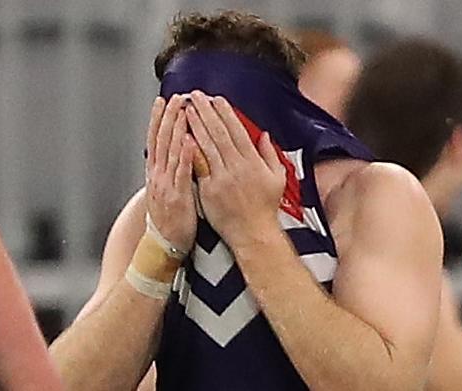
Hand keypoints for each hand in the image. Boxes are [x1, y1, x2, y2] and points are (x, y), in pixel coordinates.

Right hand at [146, 95, 197, 252]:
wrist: (164, 245)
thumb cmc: (169, 219)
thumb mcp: (165, 191)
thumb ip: (170, 171)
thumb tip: (179, 153)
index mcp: (155, 173)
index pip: (155, 139)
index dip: (159, 119)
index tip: (164, 101)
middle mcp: (157, 175)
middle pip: (161, 139)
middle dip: (168, 116)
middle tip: (176, 97)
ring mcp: (165, 184)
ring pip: (169, 151)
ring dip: (176, 128)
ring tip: (182, 109)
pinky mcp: (177, 196)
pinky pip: (181, 172)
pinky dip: (184, 155)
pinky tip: (189, 140)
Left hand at [186, 91, 285, 247]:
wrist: (253, 233)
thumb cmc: (265, 208)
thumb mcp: (277, 178)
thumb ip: (270, 154)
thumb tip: (263, 135)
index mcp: (253, 162)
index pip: (237, 130)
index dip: (225, 113)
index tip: (216, 99)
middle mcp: (237, 167)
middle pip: (219, 133)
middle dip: (206, 112)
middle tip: (196, 96)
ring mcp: (222, 178)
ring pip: (207, 146)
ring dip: (196, 125)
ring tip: (186, 110)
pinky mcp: (209, 190)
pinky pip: (199, 166)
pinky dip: (191, 150)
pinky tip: (183, 136)